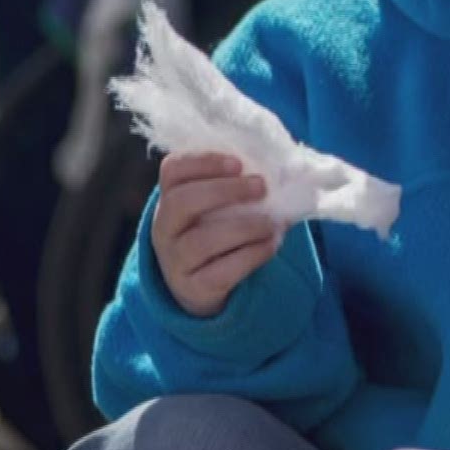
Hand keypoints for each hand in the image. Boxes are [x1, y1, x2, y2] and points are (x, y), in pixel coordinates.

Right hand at [152, 153, 280, 317]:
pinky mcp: (194, 288)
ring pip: (201, 240)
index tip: (238, 163)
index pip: (172, 170)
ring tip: (272, 223)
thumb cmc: (219, 230)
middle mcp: (165, 228)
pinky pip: (221, 271)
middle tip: (261, 187)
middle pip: (180, 202)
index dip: (203, 162)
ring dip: (244, 226)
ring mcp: (175, 260)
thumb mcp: (221, 206)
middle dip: (224, 190)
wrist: (204, 285)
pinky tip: (271, 244)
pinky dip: (252, 254)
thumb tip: (285, 171)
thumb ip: (240, 184)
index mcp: (170, 197)